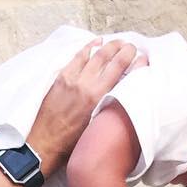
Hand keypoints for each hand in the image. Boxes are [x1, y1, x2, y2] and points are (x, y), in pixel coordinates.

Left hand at [28, 40, 145, 175]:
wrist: (45, 144)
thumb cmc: (72, 143)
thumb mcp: (96, 126)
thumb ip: (108, 107)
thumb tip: (119, 95)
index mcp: (96, 98)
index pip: (118, 72)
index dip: (132, 61)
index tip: (141, 55)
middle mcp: (85, 85)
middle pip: (107, 59)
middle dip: (122, 49)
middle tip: (131, 46)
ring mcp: (71, 79)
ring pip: (92, 55)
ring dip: (107, 46)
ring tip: (117, 42)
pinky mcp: (61, 78)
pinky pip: (76, 58)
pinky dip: (87, 48)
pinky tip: (95, 43)